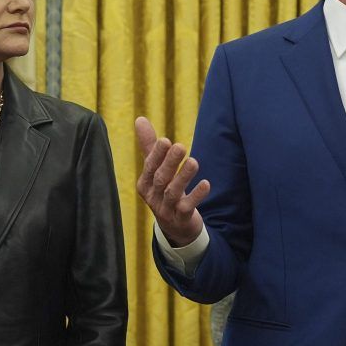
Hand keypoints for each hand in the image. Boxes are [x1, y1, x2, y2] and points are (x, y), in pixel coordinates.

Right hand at [135, 117, 209, 246]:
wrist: (175, 227)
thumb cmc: (164, 192)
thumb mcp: (156, 171)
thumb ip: (149, 147)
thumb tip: (140, 119)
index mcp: (145, 184)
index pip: (149, 167)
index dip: (157, 155)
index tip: (166, 140)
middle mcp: (153, 197)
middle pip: (160, 179)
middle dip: (170, 163)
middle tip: (181, 146)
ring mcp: (166, 210)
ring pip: (173, 193)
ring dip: (183, 177)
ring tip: (194, 162)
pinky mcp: (181, 219)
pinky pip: (187, 208)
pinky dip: (196, 196)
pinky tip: (206, 184)